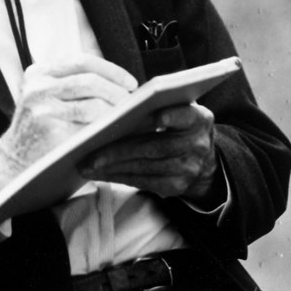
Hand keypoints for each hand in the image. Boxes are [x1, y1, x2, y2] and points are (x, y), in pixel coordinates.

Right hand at [0, 56, 137, 193]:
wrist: (13, 167)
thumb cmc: (41, 135)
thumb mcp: (48, 100)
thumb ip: (74, 87)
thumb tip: (123, 87)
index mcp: (38, 73)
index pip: (82, 61)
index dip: (111, 70)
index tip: (131, 83)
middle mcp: (38, 85)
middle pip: (91, 79)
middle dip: (118, 91)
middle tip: (134, 104)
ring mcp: (43, 106)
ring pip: (94, 102)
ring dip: (118, 111)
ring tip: (131, 119)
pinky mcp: (50, 129)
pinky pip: (90, 125)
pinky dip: (109, 127)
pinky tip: (119, 132)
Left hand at [78, 101, 219, 205]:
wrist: (202, 160)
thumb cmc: (178, 125)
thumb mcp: (178, 109)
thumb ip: (160, 104)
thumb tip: (119, 109)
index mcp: (198, 119)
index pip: (187, 116)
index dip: (174, 116)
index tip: (159, 117)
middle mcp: (197, 145)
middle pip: (154, 147)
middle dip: (118, 151)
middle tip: (90, 154)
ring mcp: (188, 169)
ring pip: (144, 168)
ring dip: (112, 167)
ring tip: (88, 165)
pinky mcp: (176, 186)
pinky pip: (143, 182)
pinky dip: (118, 177)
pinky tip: (100, 173)